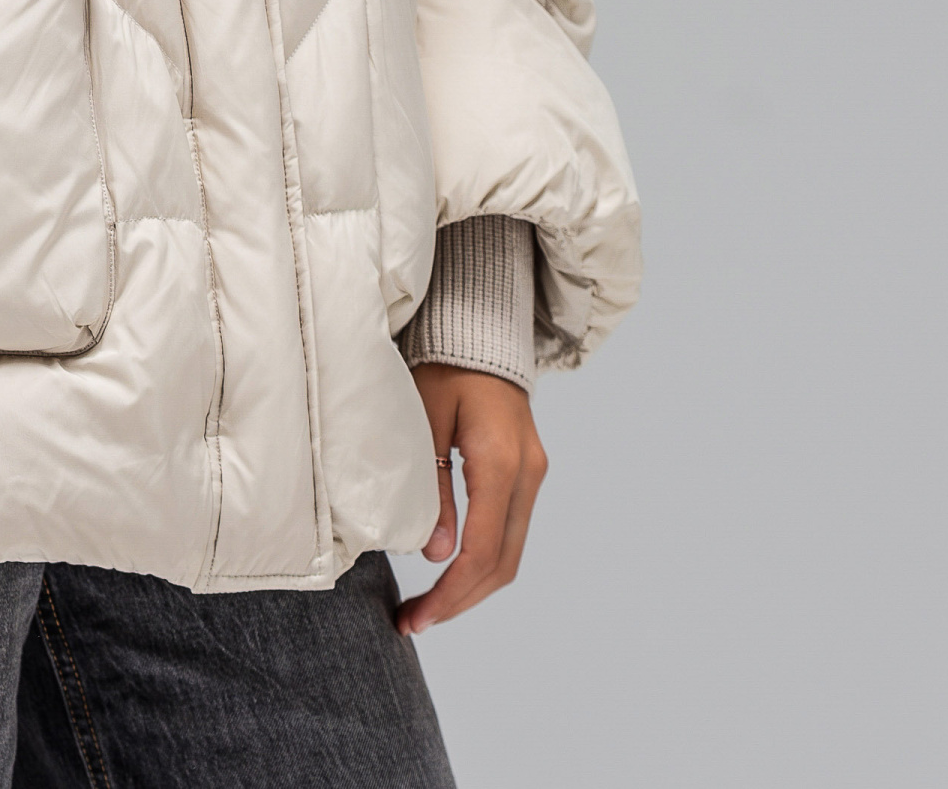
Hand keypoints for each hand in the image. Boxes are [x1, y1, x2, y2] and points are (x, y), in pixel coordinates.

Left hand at [396, 365, 548, 635]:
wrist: (478, 327)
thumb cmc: (442, 364)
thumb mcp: (423, 419)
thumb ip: (431, 487)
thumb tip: (434, 556)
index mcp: (501, 462)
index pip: (482, 552)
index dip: (451, 594)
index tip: (417, 618)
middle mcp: (528, 475)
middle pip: (502, 564)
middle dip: (460, 601)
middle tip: (414, 622)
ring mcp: (533, 475)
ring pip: (510, 553)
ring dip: (472, 586)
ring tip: (427, 607)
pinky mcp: (527, 473)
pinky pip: (510, 532)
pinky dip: (483, 561)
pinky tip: (450, 572)